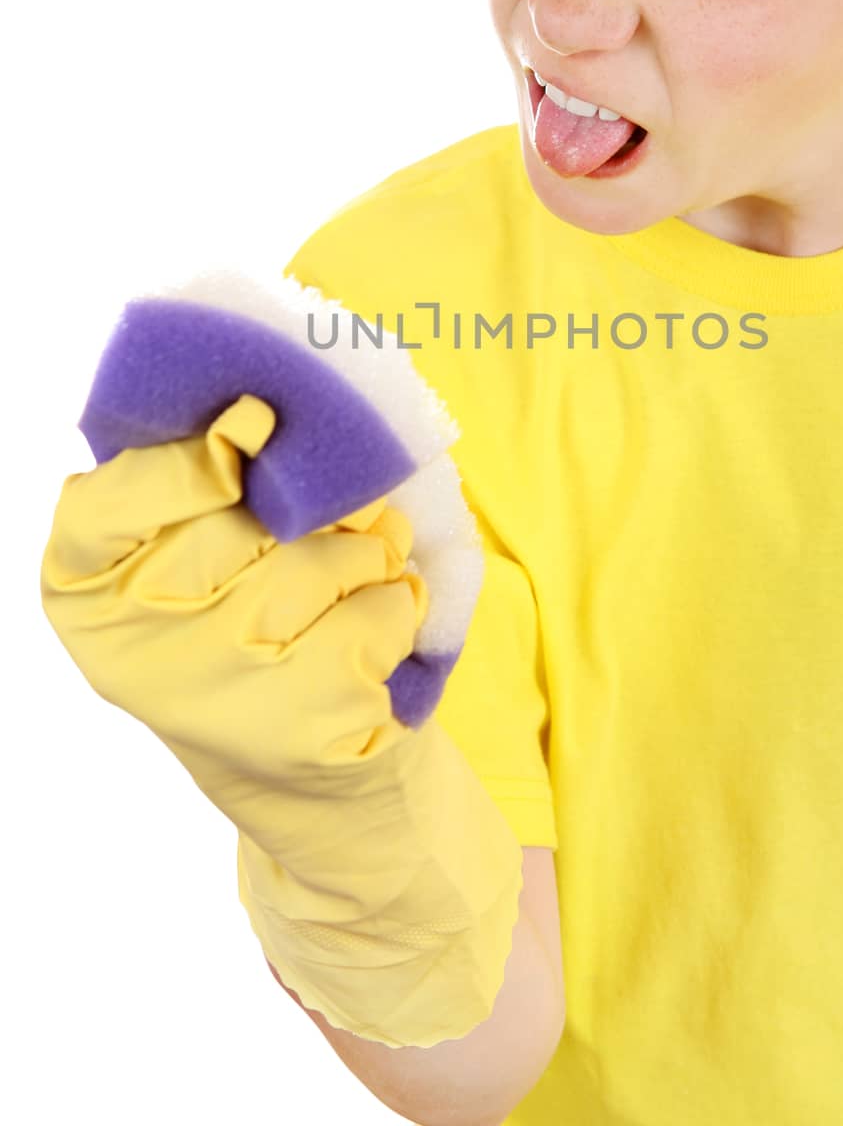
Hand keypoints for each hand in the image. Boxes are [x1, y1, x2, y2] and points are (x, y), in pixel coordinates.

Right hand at [41, 392, 429, 876]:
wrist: (302, 776)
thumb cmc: (241, 629)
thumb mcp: (188, 554)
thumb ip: (203, 486)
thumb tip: (254, 423)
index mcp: (87, 589)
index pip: (119, 499)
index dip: (193, 458)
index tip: (254, 421)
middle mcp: (141, 647)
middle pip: (255, 514)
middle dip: (320, 502)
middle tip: (338, 516)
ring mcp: (223, 690)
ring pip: (334, 556)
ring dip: (371, 554)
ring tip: (356, 581)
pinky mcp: (307, 723)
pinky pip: (385, 606)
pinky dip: (400, 605)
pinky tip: (373, 636)